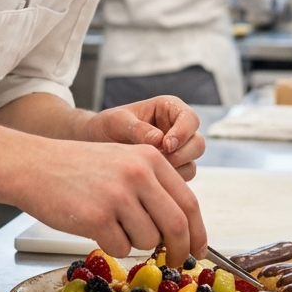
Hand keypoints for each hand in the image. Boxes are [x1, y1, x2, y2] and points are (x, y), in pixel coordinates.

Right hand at [18, 137, 207, 265]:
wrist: (33, 165)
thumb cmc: (77, 168)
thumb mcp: (122, 162)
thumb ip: (153, 189)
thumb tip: (182, 233)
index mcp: (149, 158)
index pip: (188, 202)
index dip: (198, 232)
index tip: (199, 250)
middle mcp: (138, 174)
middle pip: (176, 226)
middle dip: (179, 250)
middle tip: (175, 261)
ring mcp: (118, 196)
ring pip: (148, 240)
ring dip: (134, 241)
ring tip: (110, 222)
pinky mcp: (97, 217)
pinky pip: (120, 248)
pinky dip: (110, 244)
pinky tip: (93, 224)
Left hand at [81, 97, 205, 180]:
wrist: (94, 145)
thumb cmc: (105, 127)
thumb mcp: (116, 122)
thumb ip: (137, 129)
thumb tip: (159, 140)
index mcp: (169, 109)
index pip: (190, 119)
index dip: (182, 133)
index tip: (165, 145)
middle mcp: (177, 130)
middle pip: (197, 144)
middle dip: (181, 154)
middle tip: (158, 160)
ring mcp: (177, 152)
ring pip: (191, 164)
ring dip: (173, 170)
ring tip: (147, 169)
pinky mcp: (171, 170)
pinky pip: (179, 181)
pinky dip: (166, 182)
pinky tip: (147, 180)